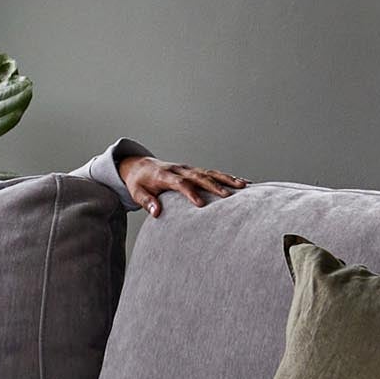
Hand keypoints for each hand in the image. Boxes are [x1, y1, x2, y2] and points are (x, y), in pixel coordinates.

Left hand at [119, 153, 248, 219]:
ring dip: (226, 179)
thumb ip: (146, 202)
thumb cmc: (139, 182)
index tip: (201, 204)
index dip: (190, 193)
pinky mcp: (194, 170)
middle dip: (214, 186)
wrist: (140, 166)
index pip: (180, 183)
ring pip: (209, 173)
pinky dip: (227, 177)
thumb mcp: (137, 192)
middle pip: (199, 177)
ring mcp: (188, 169)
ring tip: (242, 186)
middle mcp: (179, 170)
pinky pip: (212, 173)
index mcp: (164, 175)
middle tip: (227, 197)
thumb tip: (156, 212)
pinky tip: (241, 182)